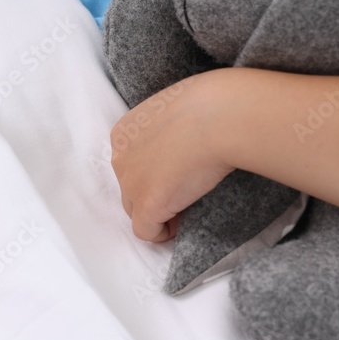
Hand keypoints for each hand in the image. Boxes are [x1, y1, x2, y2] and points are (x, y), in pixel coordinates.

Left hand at [110, 71, 235, 242]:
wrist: (219, 117)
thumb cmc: (210, 106)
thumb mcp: (176, 111)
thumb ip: (168, 131)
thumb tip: (185, 145)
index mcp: (124, 132)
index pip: (131, 163)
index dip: (153, 173)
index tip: (178, 174)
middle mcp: (119, 158)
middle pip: (130, 188)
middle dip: (154, 194)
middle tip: (184, 193)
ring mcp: (131, 183)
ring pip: (136, 210)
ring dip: (158, 212)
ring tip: (186, 208)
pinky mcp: (147, 205)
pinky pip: (146, 231)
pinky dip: (162, 233)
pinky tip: (180, 225)